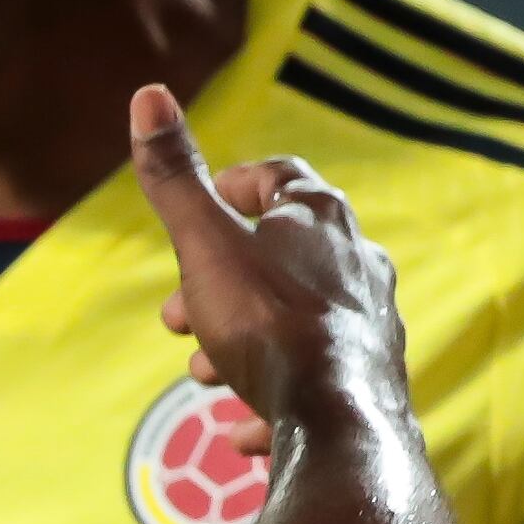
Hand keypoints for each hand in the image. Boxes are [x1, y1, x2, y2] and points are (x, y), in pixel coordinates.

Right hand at [133, 84, 403, 445]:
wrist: (338, 419)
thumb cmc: (267, 323)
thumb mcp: (204, 245)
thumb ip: (176, 179)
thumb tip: (148, 95)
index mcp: (319, 216)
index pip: (278, 177)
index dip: (232, 187)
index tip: (199, 214)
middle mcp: (357, 258)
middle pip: (280, 254)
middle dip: (219, 282)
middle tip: (179, 316)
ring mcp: (371, 317)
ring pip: (295, 317)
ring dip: (242, 339)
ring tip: (205, 372)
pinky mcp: (375, 373)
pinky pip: (318, 377)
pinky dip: (278, 395)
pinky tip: (247, 429)